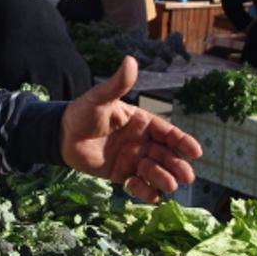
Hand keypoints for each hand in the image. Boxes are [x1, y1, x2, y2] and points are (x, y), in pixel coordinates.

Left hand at [60, 56, 202, 201]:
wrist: (61, 136)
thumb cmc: (81, 113)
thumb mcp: (100, 98)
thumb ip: (117, 84)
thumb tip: (130, 60)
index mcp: (142, 122)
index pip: (168, 132)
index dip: (183, 142)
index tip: (196, 152)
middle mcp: (141, 142)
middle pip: (166, 155)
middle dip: (178, 165)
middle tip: (187, 176)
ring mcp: (132, 159)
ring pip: (156, 172)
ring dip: (164, 179)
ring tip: (169, 185)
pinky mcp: (121, 175)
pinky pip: (138, 186)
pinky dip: (146, 192)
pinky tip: (152, 195)